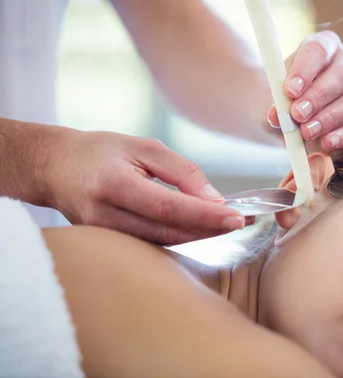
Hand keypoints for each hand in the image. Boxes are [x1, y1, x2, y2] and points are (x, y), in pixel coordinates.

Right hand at [45, 130, 248, 244]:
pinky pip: (152, 244)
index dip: (204, 215)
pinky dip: (180, 236)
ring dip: (199, 236)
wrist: (53, 168)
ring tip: (227, 223)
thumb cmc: (100, 151)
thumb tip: (214, 200)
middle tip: (241, 221)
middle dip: (209, 229)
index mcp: (112, 184)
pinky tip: (201, 228)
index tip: (236, 217)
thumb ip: (181, 172)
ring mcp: (104, 235)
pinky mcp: (109, 243)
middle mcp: (105, 215)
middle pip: (168, 231)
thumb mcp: (143, 147)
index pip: (167, 206)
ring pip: (163, 243)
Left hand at [267, 30, 342, 149]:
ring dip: (328, 118)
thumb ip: (274, 101)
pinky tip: (327, 143)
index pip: (319, 49)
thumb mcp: (273, 95)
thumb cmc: (283, 97)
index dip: (305, 69)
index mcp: (324, 46)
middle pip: (341, 75)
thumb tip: (276, 115)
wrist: (290, 114)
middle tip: (297, 114)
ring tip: (306, 132)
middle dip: (318, 97)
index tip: (290, 90)